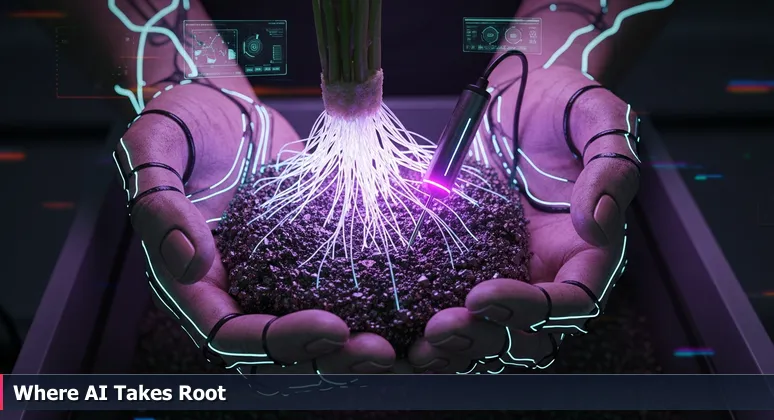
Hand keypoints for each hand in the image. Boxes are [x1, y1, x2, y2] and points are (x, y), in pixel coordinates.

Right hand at [114, 81, 394, 373]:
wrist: (219, 105)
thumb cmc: (180, 122)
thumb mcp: (154, 148)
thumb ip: (159, 203)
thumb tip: (189, 262)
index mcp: (192, 280)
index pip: (230, 332)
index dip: (279, 340)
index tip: (331, 327)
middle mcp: (235, 287)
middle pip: (279, 345)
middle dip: (329, 355)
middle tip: (379, 349)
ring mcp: (273, 273)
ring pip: (313, 325)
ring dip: (355, 341)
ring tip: (401, 342)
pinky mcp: (306, 252)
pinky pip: (337, 284)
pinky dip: (369, 301)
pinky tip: (411, 299)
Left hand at [408, 65, 638, 372]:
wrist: (524, 93)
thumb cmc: (567, 106)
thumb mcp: (599, 122)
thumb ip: (611, 170)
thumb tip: (599, 225)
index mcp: (587, 251)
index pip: (571, 302)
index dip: (531, 309)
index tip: (482, 294)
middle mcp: (550, 270)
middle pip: (528, 331)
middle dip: (487, 337)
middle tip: (442, 326)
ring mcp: (510, 269)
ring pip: (490, 328)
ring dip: (458, 342)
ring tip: (420, 339)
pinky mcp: (472, 261)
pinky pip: (455, 300)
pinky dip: (433, 319)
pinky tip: (402, 323)